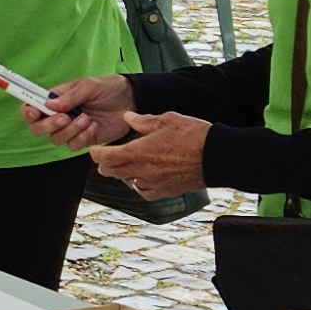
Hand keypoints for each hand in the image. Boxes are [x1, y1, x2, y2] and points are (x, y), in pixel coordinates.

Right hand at [24, 74, 136, 151]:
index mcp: (55, 99)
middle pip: (37, 128)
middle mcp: (59, 115)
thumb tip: (49, 105)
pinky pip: (73, 145)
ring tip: (87, 118)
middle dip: (48, 125)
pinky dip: (82, 137)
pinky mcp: (83, 140)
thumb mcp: (89, 86)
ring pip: (55, 139)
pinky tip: (94, 126)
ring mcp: (70, 129)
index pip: (31, 107)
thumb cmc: (109, 88)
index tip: (34, 112)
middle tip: (64, 118)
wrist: (132, 101)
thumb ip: (70, 96)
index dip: (27, 112)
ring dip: (70, 130)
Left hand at [89, 111, 210, 198]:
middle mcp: (142, 171)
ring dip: (122, 174)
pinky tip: (142, 178)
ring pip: (126, 182)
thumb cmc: (194, 137)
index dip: (96, 154)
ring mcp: (152, 183)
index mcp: (139, 152)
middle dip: (106, 164)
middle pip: (111, 172)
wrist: (216, 157)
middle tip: (106, 158)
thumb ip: (143, 121)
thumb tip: (128, 117)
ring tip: (126, 165)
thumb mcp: (167, 120)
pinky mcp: (164, 192)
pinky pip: (143, 192)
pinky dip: (139, 185)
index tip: (94, 150)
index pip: (105, 157)